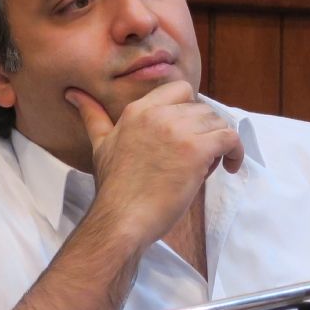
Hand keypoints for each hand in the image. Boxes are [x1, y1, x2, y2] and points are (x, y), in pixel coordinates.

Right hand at [65, 81, 243, 244]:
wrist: (121, 218)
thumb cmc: (115, 188)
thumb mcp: (101, 144)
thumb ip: (93, 116)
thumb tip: (73, 93)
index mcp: (139, 111)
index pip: (180, 90)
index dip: (191, 109)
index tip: (191, 132)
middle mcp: (159, 115)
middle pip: (202, 109)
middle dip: (205, 131)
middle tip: (198, 157)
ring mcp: (178, 132)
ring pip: (218, 123)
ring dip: (219, 143)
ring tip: (208, 166)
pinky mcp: (196, 151)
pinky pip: (230, 139)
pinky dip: (236, 152)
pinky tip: (230, 167)